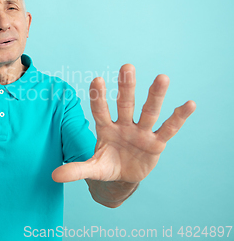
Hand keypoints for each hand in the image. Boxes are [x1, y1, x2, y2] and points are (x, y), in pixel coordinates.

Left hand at [52, 64, 195, 183]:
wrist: (124, 176)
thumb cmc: (107, 165)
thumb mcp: (92, 169)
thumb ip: (75, 170)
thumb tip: (53, 176)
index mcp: (105, 128)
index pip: (100, 110)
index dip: (98, 97)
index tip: (97, 80)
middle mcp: (124, 125)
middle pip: (125, 104)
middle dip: (126, 87)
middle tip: (127, 66)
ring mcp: (141, 133)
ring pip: (148, 111)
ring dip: (155, 95)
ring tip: (163, 77)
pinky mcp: (156, 143)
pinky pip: (168, 129)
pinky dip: (178, 117)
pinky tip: (189, 103)